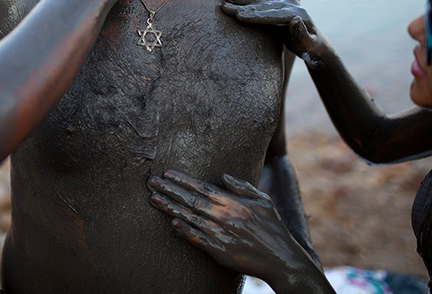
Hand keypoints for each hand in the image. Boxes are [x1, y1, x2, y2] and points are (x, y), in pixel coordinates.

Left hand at [148, 170, 315, 286]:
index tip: (168, 173)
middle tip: (152, 182)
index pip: (203, 187)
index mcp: (234, 202)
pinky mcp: (219, 251)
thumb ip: (242, 186)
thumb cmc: (272, 227)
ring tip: (154, 199)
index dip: (183, 180)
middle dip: (170, 190)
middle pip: (191, 200)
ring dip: (170, 207)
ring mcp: (220, 234)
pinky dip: (183, 231)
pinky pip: (197, 239)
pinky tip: (171, 223)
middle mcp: (224, 216)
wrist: (280, 258)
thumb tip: (223, 175)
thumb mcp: (262, 200)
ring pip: (189, 217)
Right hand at [221, 0, 325, 66]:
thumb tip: (294, 20)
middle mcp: (291, 4)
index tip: (239, 16)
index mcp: (297, 14)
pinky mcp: (280, 3)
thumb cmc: (310, 48)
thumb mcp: (308, 45)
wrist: (315, 43)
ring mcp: (285, 2)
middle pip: (263, 5)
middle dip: (242, 6)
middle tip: (224, 6)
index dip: (255, 16)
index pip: (272, 15)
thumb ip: (301, 34)